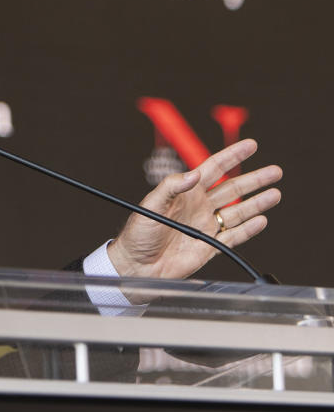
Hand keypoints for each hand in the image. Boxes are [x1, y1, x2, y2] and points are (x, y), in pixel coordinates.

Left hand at [108, 139, 281, 279]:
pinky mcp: (210, 246)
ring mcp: (206, 226)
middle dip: (254, 179)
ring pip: (238, 211)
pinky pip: (234, 235)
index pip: (214, 169)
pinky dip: (249, 229)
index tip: (251, 145)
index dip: (232, 156)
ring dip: (257, 203)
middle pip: (233, 189)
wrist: (136, 265)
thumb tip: (193, 174)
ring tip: (275, 194)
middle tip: (275, 171)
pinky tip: (261, 220)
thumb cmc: (138, 233)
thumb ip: (171, 187)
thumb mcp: (150, 205)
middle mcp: (199, 207)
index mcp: (185, 193)